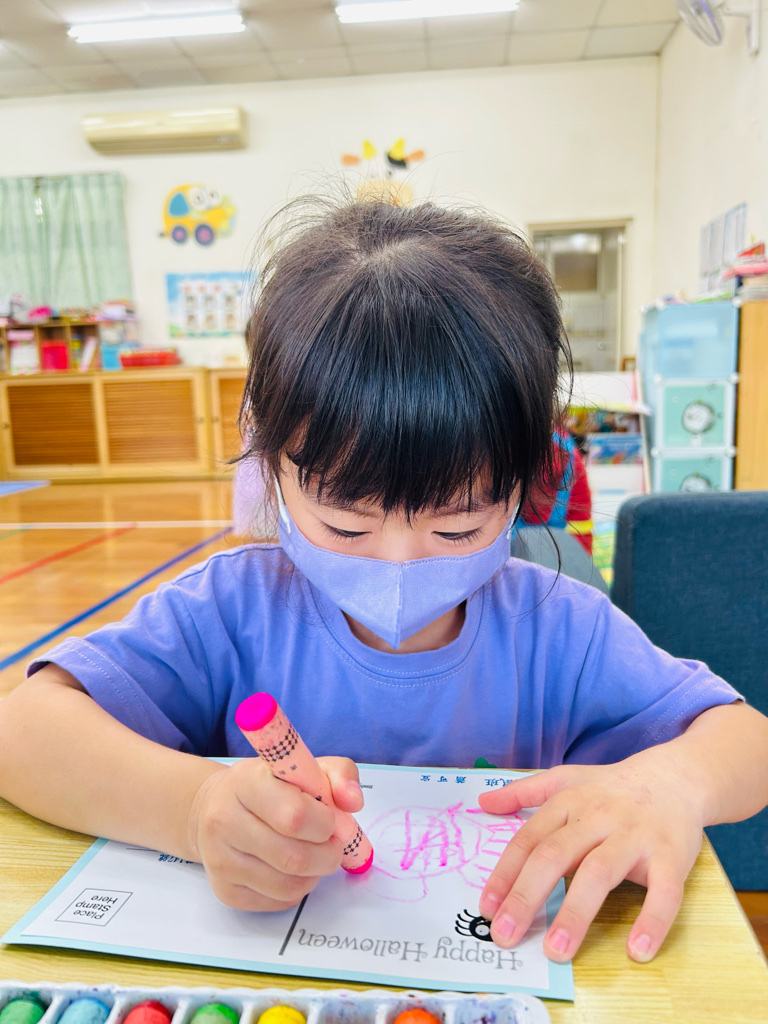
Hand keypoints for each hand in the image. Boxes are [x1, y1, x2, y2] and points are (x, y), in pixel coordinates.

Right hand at [188, 756, 363, 910]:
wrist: (215, 808)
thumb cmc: (269, 786)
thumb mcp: (303, 767)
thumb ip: (338, 774)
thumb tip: (354, 802)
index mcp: (247, 782)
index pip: (294, 815)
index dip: (324, 823)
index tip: (330, 818)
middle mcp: (225, 821)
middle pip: (294, 858)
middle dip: (327, 854)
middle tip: (332, 843)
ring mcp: (221, 860)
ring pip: (288, 886)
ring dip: (314, 873)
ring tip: (314, 853)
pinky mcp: (226, 891)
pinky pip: (278, 902)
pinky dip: (298, 888)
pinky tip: (292, 868)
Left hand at [477, 755, 705, 962]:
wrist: (676, 776)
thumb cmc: (612, 787)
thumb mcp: (566, 779)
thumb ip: (523, 791)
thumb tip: (482, 802)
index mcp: (569, 803)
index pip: (529, 840)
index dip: (505, 874)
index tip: (486, 908)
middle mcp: (598, 818)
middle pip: (555, 856)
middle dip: (527, 897)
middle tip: (505, 935)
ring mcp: (635, 836)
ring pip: (600, 874)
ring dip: (576, 914)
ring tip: (556, 951)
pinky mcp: (672, 856)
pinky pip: (664, 892)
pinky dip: (652, 921)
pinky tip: (637, 951)